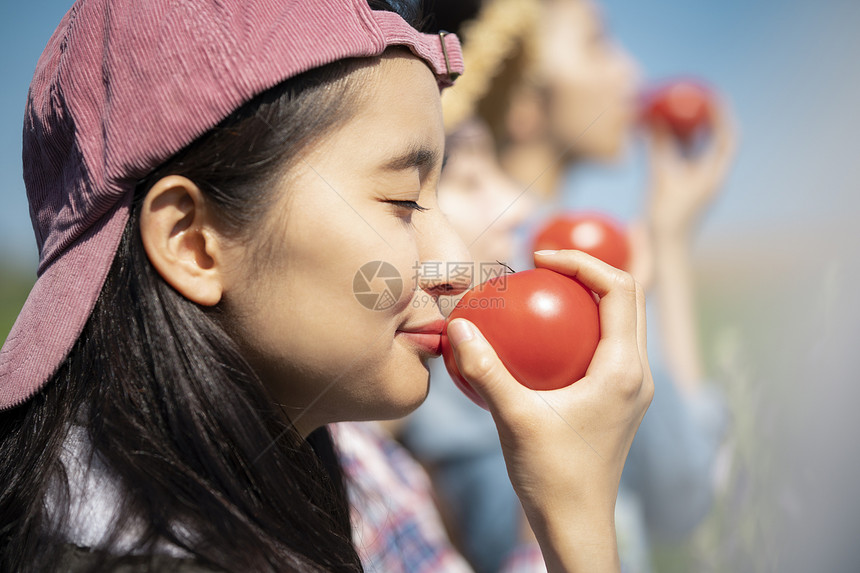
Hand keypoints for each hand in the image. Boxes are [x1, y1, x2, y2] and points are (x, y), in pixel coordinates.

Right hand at [446, 250, 652, 571]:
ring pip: (620, 323)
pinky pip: (605, 348)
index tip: (540, 258)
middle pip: (628, 299)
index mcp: (624, 370)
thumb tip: (459, 326)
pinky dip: (580, 330)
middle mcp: (637, 374)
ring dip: (589, 299)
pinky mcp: (619, 401)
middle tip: (543, 266)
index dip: (584, 261)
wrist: (576, 524)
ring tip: (544, 291)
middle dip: (590, 272)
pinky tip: (541, 339)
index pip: (621, 289)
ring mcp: (632, 389)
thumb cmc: (550, 475)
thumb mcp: (513, 418)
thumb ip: (486, 370)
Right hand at [645, 95, 737, 240]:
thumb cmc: (667, 219)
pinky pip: (679, 160)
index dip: (721, 114)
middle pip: (712, 139)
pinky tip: (659, 135)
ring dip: (686, 130)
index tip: (711, 96)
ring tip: (673, 111)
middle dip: (702, 118)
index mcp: (714, 174)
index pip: (726, 137)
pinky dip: (672, 145)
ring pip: (695, 150)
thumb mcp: (661, 177)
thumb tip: (653, 118)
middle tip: (690, 98)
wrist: (665, 250)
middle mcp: (708, 177)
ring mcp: (695, 183)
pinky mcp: (681, 188)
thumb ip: (658, 146)